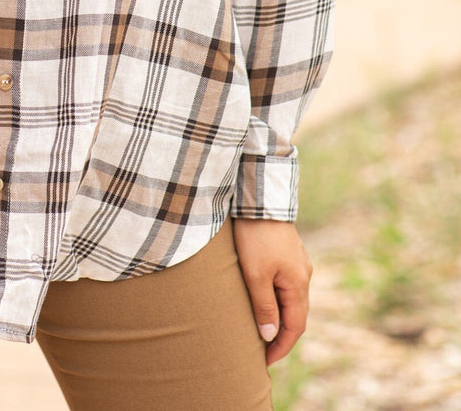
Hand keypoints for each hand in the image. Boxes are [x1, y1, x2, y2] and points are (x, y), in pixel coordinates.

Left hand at [232, 218, 311, 364]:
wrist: (259, 198)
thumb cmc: (256, 236)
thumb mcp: (256, 274)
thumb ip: (264, 307)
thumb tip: (270, 336)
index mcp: (299, 284)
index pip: (295, 327)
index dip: (281, 346)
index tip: (265, 361)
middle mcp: (303, 274)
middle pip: (295, 314)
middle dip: (280, 335)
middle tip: (261, 351)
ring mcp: (297, 262)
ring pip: (290, 298)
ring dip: (278, 316)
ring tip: (260, 330)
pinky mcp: (287, 251)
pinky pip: (285, 284)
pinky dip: (275, 299)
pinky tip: (262, 300)